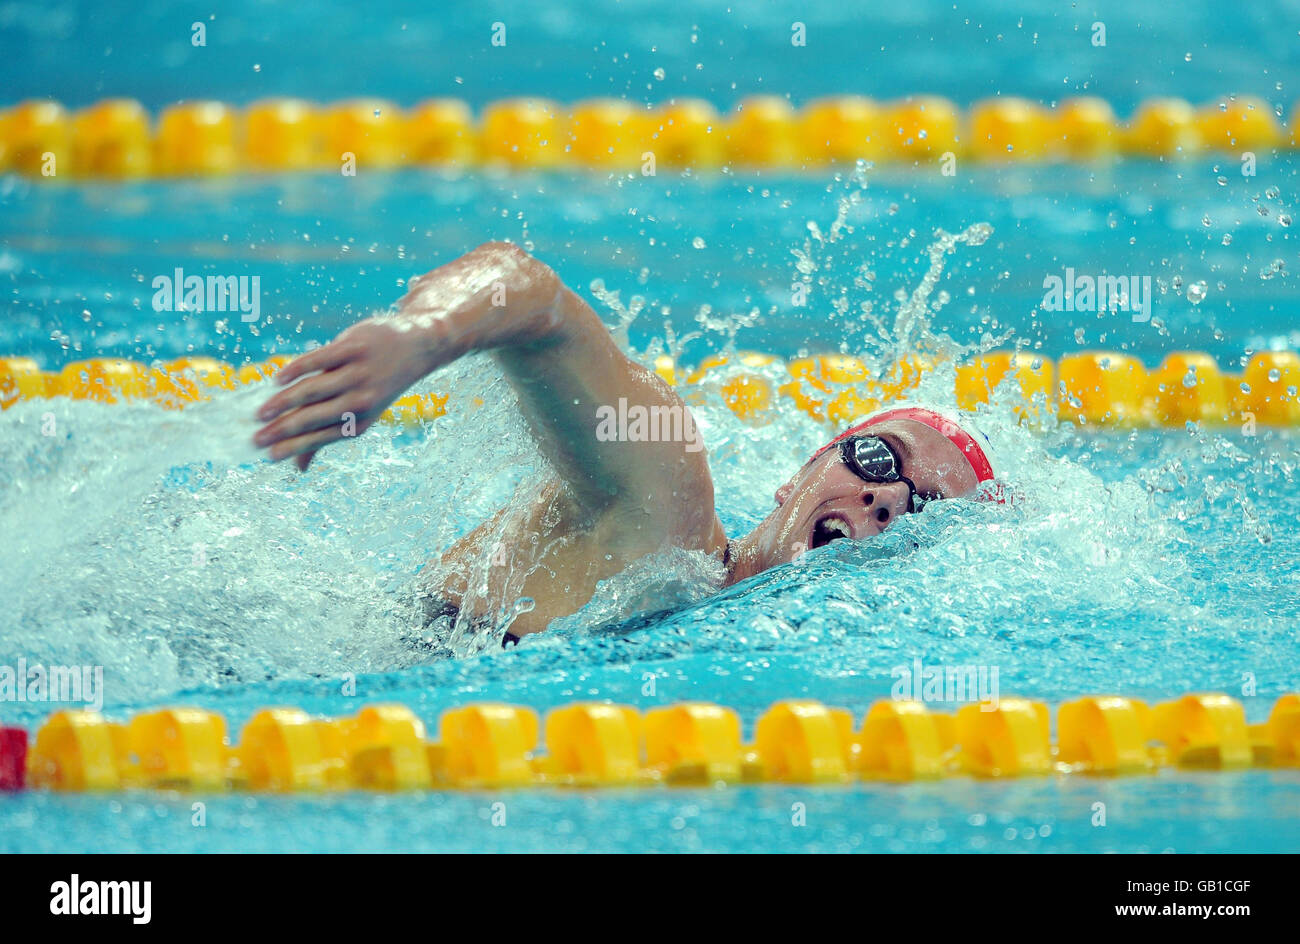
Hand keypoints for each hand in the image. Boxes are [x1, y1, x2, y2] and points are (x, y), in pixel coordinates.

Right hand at [253, 318, 435, 469]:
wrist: (416, 346)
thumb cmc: (377, 385)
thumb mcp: (360, 414)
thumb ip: (326, 436)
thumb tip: (298, 469)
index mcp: (360, 422)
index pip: (320, 438)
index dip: (293, 448)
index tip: (267, 455)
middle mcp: (360, 401)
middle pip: (312, 418)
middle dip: (280, 430)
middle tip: (255, 438)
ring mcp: (357, 374)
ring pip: (311, 390)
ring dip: (282, 402)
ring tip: (260, 411)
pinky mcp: (353, 347)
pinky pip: (317, 359)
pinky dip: (295, 370)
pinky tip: (278, 380)